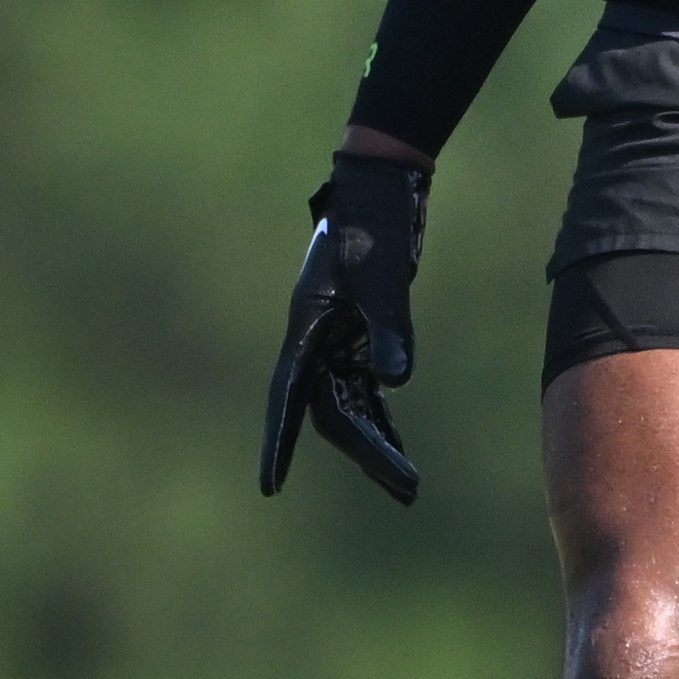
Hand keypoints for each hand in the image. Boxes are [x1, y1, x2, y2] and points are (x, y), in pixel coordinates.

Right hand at [263, 149, 430, 502]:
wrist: (380, 190)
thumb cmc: (372, 226)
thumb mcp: (382, 276)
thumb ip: (388, 327)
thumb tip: (394, 382)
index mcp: (307, 331)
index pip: (288, 400)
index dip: (278, 443)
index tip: (270, 485)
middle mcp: (317, 344)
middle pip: (333, 414)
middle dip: (366, 452)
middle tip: (404, 488)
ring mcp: (338, 342)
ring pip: (352, 408)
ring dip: (378, 444)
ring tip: (408, 487)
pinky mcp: (360, 337)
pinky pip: (368, 391)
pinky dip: (382, 418)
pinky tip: (398, 447)